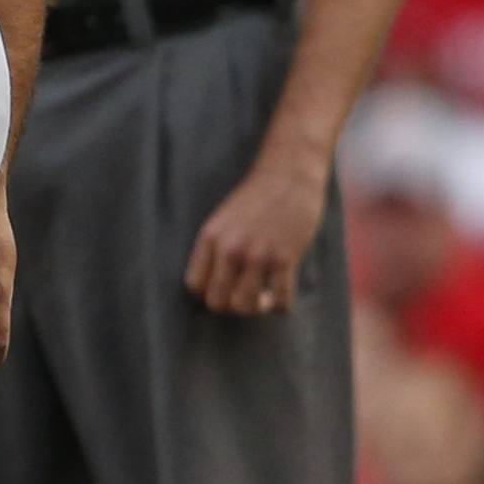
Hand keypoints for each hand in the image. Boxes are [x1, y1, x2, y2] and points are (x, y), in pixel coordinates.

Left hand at [185, 146, 326, 316]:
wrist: (288, 174)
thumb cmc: (257, 197)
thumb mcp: (223, 219)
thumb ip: (216, 247)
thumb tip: (216, 283)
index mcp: (209, 238)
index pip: (194, 285)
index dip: (208, 294)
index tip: (224, 290)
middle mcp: (229, 248)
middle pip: (217, 302)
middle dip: (231, 307)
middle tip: (246, 297)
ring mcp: (257, 254)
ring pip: (245, 306)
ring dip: (256, 309)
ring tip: (264, 298)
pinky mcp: (284, 257)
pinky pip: (280, 299)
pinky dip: (281, 307)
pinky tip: (282, 298)